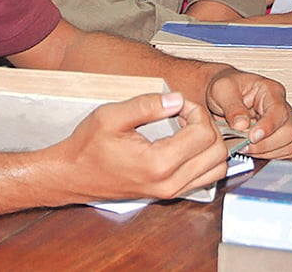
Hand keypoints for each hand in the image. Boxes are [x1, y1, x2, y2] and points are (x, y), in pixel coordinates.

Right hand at [51, 92, 228, 201]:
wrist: (73, 175)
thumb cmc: (88, 146)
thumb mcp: (111, 115)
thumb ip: (146, 105)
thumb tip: (177, 99)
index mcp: (158, 164)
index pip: (203, 133)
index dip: (195, 110)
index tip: (177, 104)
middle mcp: (170, 183)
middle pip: (218, 152)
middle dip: (208, 125)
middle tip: (184, 114)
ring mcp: (171, 191)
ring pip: (217, 168)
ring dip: (210, 143)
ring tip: (187, 127)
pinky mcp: (170, 193)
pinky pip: (205, 177)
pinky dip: (205, 157)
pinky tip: (185, 142)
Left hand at [205, 67, 291, 158]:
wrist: (224, 96)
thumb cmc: (227, 88)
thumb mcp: (222, 90)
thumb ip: (232, 107)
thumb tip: (242, 126)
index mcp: (271, 91)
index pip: (278, 111)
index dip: (268, 126)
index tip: (252, 137)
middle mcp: (281, 107)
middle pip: (287, 132)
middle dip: (264, 144)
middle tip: (242, 146)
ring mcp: (282, 124)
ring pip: (287, 145)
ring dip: (264, 152)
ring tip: (243, 147)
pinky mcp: (280, 138)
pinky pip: (282, 153)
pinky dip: (266, 156)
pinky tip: (251, 150)